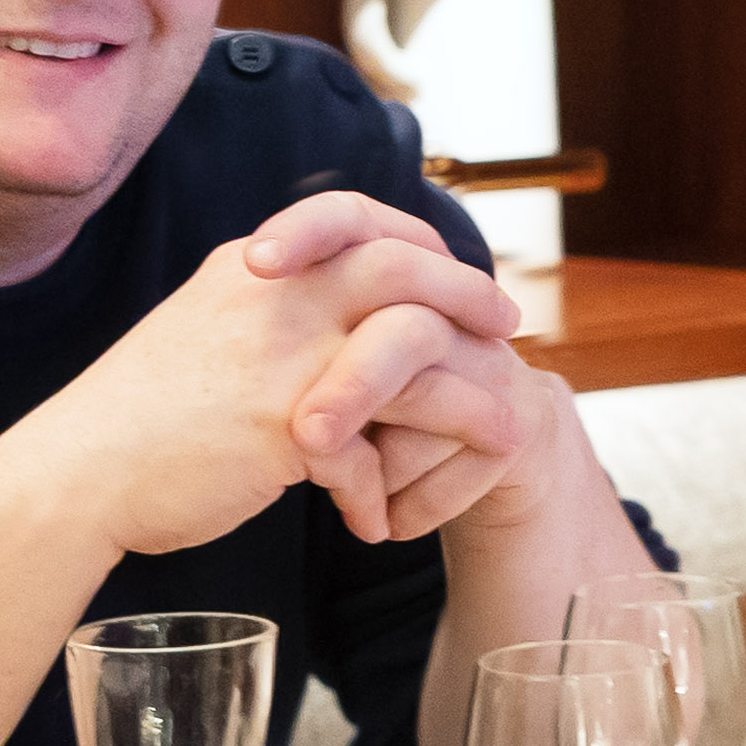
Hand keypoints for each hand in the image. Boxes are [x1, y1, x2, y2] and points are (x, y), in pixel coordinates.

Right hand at [36, 192, 519, 557]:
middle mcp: (268, 297)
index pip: (356, 219)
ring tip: (490, 432)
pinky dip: (376, 491)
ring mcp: (276, 357)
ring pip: (407, 354)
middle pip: (398, 262)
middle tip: (506, 325)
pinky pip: (363, 453)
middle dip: (464, 291)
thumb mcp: (206, 334)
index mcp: (252, 270)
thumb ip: (271, 319)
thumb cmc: (136, 421)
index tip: (458, 272)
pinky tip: (372, 522)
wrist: (71, 474)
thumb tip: (337, 329)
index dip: (419, 241)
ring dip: (457, 399)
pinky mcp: (278, 427)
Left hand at [242, 205, 576, 547]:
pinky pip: (465, 461)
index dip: (307, 231)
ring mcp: (488, 368)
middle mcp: (446, 312)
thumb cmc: (357, 415)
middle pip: (405, 329)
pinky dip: (418, 501)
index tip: (256, 264)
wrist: (455, 471)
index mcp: (390, 275)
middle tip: (307, 435)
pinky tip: (385, 525)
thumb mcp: (309, 361)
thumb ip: (284, 324)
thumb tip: (232, 292)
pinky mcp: (514, 428)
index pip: (350, 220)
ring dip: (383, 464)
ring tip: (345, 501)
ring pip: (434, 404)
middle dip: (358, 386)